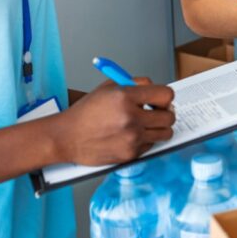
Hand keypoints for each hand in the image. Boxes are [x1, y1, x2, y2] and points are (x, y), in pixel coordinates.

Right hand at [51, 80, 174, 165]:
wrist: (67, 137)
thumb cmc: (86, 112)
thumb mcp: (109, 87)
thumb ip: (135, 84)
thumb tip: (156, 89)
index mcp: (126, 97)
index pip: (166, 95)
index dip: (165, 97)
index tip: (161, 100)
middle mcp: (131, 118)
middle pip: (169, 117)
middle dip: (165, 113)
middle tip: (157, 112)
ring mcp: (131, 138)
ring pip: (165, 133)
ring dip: (159, 128)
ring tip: (147, 124)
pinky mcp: (130, 154)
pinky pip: (151, 146)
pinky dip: (146, 141)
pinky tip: (131, 135)